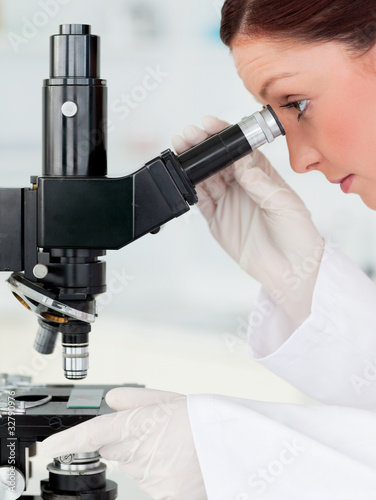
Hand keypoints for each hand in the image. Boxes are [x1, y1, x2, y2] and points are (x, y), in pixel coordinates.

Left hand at [40, 388, 206, 499]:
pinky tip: (182, 464)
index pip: (93, 434)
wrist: (236, 446)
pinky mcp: (165, 496)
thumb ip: (138, 400)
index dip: (68, 440)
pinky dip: (162, 475)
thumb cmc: (206, 419)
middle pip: (117, 450)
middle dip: (129, 443)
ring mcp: (152, 479)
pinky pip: (153, 486)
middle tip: (159, 433)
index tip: (50, 447)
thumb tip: (112, 399)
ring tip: (177, 447)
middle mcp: (141, 454)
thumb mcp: (172, 400)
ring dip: (149, 459)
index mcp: (141, 424)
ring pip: (136, 468)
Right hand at [172, 117, 324, 325]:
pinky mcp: (218, 220)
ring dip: (192, 164)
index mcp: (262, 175)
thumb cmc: (298, 235)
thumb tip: (240, 162)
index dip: (223, 136)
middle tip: (188, 136)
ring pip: (206, 178)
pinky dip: (191, 190)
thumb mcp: (284, 203)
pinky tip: (184, 178)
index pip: (239, 149)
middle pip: (218, 160)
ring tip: (180, 151)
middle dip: (202, 146)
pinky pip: (201, 201)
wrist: (291, 270)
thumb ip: (259, 182)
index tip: (209, 126)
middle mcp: (243, 185)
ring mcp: (229, 202)